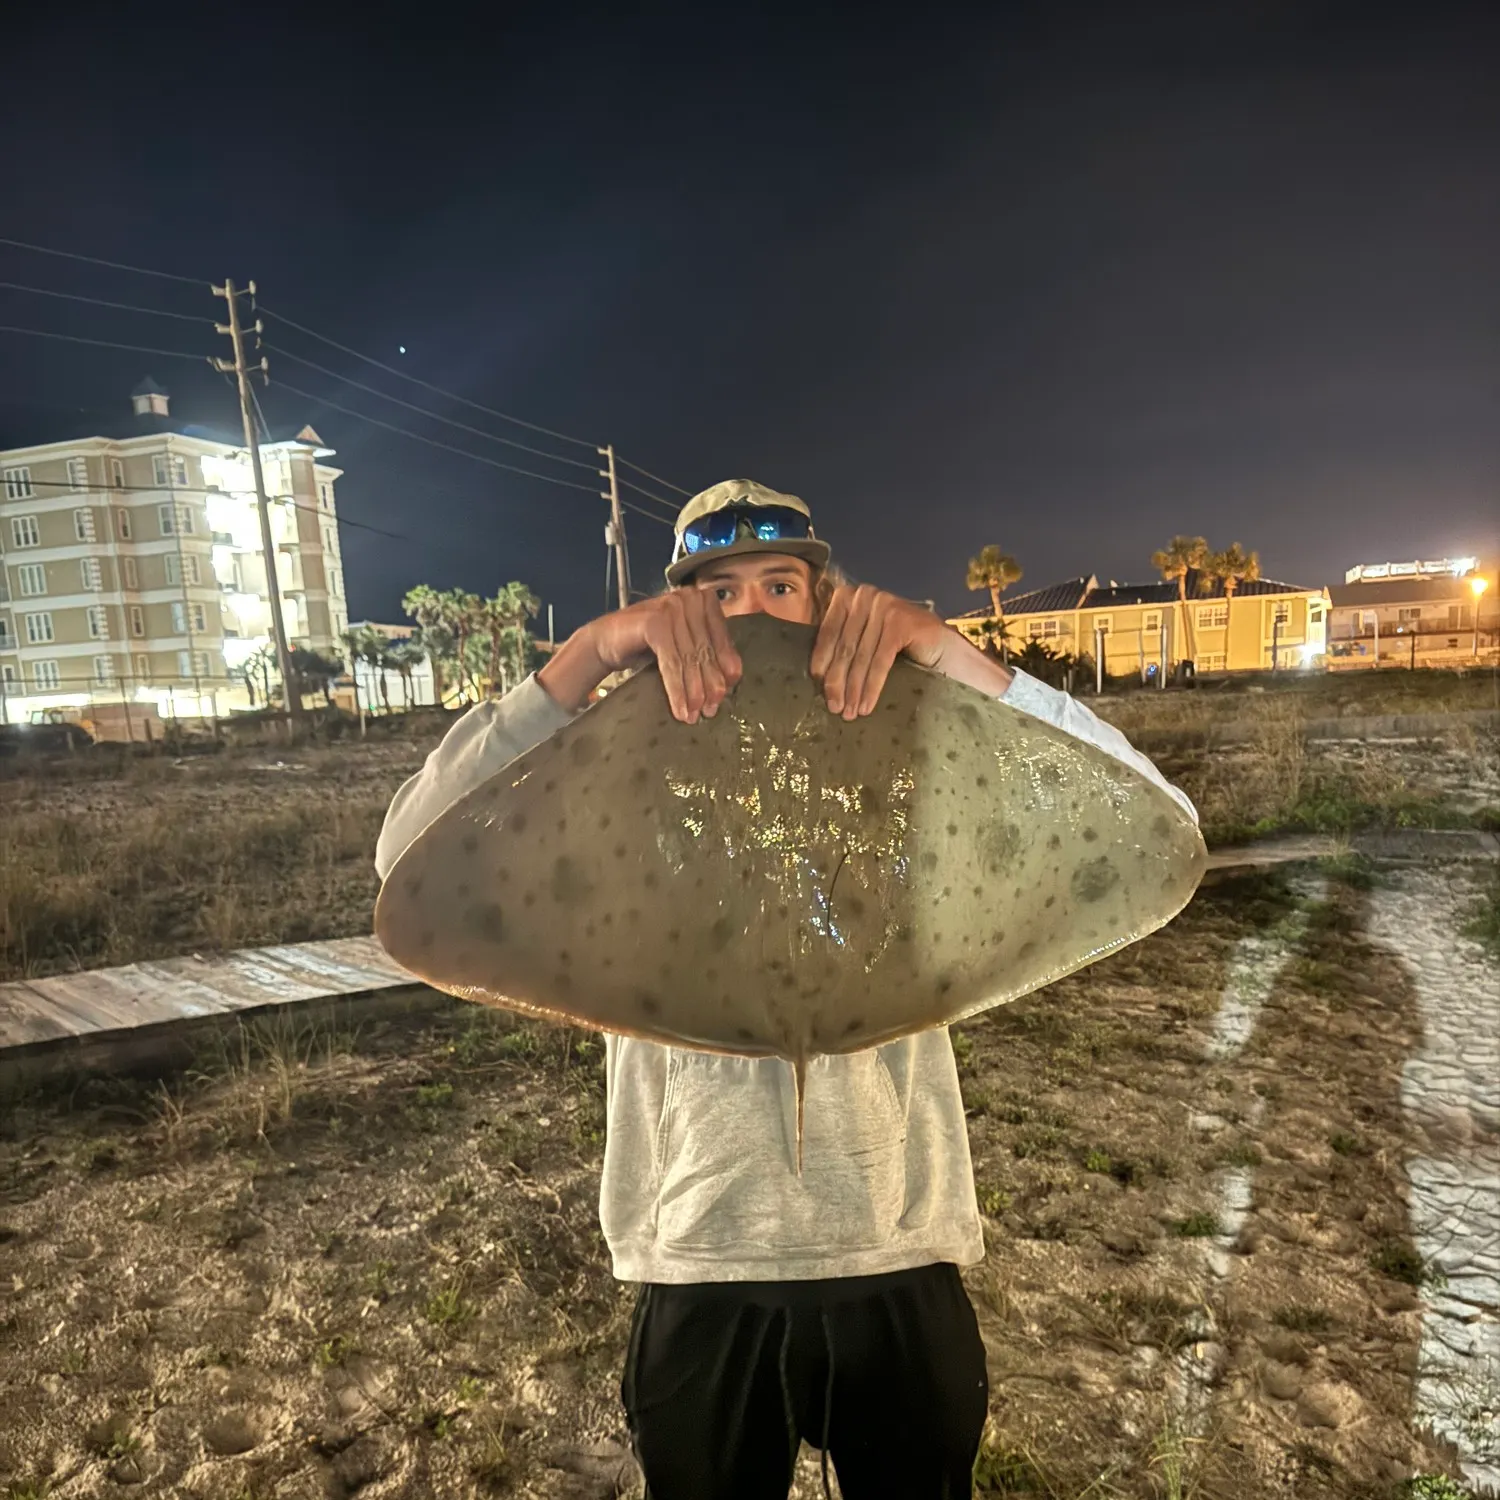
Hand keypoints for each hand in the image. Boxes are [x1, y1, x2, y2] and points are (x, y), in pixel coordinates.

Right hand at [538, 591, 741, 723]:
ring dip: (693, 692)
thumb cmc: (647, 644)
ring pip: (690, 659)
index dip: (725, 671)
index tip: (724, 697)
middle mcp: (690, 597)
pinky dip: (677, 689)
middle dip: (709, 686)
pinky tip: (679, 709)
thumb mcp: (683, 646)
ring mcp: (672, 607)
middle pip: (706, 651)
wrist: (605, 640)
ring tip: (693, 715)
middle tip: (709, 711)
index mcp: (703, 599)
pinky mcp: (656, 622)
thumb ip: (707, 652)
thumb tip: (733, 676)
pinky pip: (672, 663)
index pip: (722, 640)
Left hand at [810, 585, 947, 717]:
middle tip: (835, 708)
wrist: (946, 650)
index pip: (828, 632)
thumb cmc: (901, 648)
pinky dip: (872, 687)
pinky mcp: (900, 621)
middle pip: (844, 646)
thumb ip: (844, 645)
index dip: (821, 662)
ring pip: (860, 656)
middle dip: (837, 681)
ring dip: (854, 689)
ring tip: (850, 713)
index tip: (817, 688)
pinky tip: (867, 705)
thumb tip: (817, 677)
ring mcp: (884, 605)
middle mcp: (865, 595)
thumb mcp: (865, 641)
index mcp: (849, 596)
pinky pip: (879, 661)